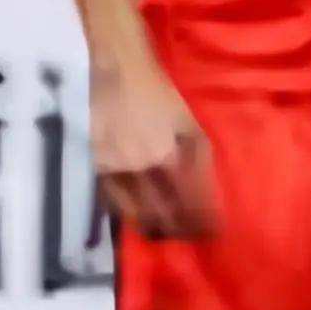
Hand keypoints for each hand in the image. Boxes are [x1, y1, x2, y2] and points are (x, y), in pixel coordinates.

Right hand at [90, 61, 217, 241]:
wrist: (117, 74)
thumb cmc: (160, 96)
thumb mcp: (190, 124)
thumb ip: (199, 160)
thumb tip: (205, 194)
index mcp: (170, 157)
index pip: (191, 205)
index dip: (204, 223)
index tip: (214, 232)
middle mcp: (142, 171)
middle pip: (164, 218)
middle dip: (181, 231)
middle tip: (192, 235)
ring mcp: (116, 173)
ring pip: (138, 218)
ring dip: (156, 228)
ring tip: (168, 231)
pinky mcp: (96, 171)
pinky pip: (115, 206)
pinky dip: (131, 216)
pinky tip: (141, 216)